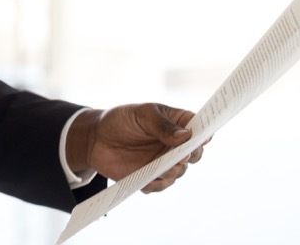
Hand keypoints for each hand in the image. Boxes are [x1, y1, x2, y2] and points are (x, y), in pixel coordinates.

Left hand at [67, 104, 206, 193]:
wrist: (95, 138)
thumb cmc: (121, 120)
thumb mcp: (141, 114)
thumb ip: (161, 124)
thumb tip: (185, 136)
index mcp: (177, 124)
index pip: (200, 129)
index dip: (205, 134)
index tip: (203, 138)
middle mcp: (175, 145)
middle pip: (194, 154)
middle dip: (191, 156)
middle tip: (182, 155)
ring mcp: (165, 162)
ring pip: (179, 172)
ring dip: (173, 171)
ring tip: (163, 168)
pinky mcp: (152, 177)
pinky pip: (160, 185)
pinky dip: (155, 184)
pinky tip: (146, 180)